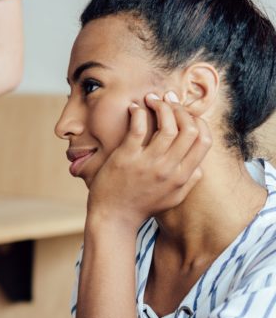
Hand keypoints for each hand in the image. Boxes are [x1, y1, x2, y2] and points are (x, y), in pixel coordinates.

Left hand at [88, 92, 211, 229]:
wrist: (113, 218)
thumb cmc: (142, 206)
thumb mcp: (174, 198)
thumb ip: (190, 181)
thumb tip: (200, 164)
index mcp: (183, 176)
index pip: (204, 141)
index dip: (198, 121)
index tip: (186, 114)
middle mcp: (169, 169)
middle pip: (188, 129)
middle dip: (180, 109)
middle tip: (168, 100)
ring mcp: (148, 163)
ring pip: (167, 125)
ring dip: (161, 106)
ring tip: (152, 99)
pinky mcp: (126, 158)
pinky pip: (138, 128)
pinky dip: (138, 112)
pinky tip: (134, 107)